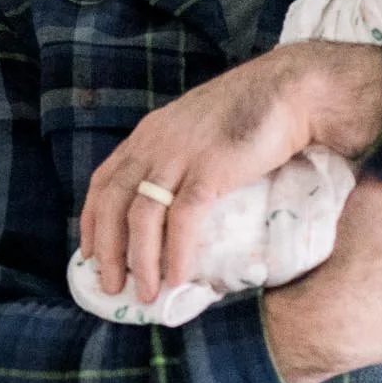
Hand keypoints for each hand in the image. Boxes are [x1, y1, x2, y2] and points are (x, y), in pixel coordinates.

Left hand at [80, 43, 381, 303]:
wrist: (290, 90)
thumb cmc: (252, 111)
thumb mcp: (198, 130)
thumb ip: (181, 157)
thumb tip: (177, 201)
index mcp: (149, 134)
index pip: (104, 180)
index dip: (92, 220)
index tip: (91, 252)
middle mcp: (155, 143)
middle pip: (113, 203)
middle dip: (108, 251)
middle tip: (111, 286)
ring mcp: (181, 155)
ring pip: (142, 216)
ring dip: (140, 261)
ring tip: (147, 293)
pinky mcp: (211, 169)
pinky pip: (183, 219)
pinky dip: (177, 252)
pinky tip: (178, 277)